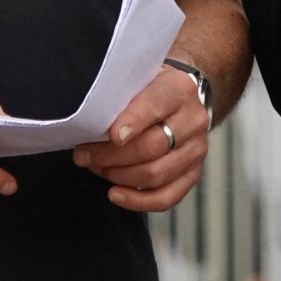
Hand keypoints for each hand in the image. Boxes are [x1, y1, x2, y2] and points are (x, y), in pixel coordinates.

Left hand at [72, 64, 209, 211]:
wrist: (180, 99)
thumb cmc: (150, 89)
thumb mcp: (138, 79)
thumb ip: (121, 96)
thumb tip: (90, 121)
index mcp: (179, 89)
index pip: (156, 105)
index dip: (133, 122)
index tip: (111, 135)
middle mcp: (193, 120)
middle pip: (152, 146)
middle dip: (111, 155)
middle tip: (84, 155)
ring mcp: (196, 150)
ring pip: (157, 174)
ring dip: (119, 176)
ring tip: (97, 168)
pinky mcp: (193, 174)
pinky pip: (167, 197)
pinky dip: (138, 201)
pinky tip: (115, 194)